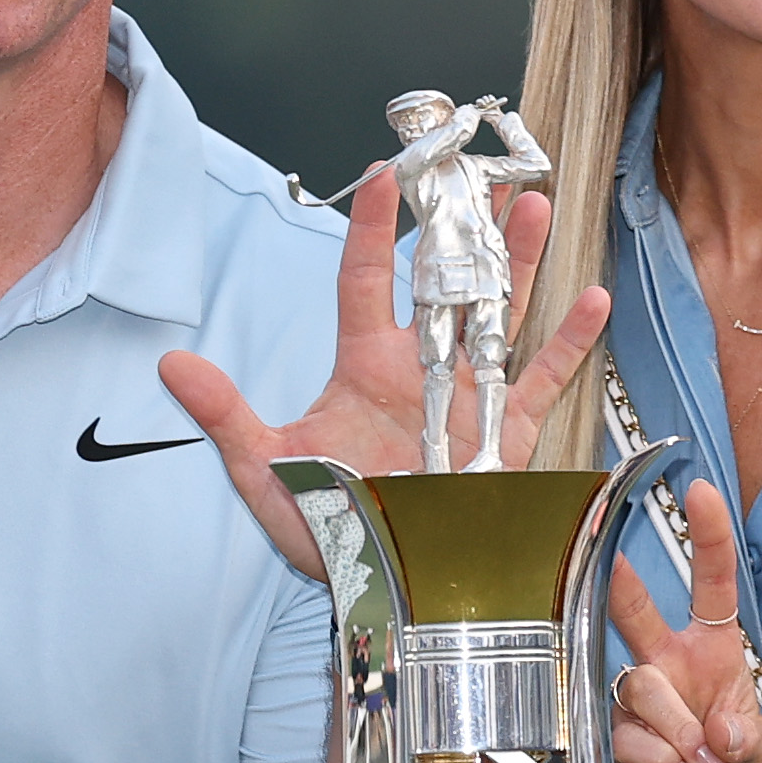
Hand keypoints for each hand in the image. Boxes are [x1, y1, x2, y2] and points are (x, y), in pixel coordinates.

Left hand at [161, 159, 610, 573]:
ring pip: (497, 312)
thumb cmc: (328, 530)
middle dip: (462, 228)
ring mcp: (468, 396)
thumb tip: (170, 367)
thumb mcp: (267, 470)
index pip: (365, 280)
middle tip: (476, 174)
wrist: (385, 588)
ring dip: (518, 262)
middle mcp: (421, 369)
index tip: (383, 176)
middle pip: (443, 281)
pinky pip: (544, 379)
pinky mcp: (508, 434)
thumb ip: (226, 416)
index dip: (373, 228)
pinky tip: (590, 298)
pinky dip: (569, 342)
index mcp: (365, 366)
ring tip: (534, 206)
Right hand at [606, 481, 761, 762]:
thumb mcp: (758, 758)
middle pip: (635, 611)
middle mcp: (666, 663)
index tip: (701, 492)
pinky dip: (662, 757)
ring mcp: (633, 697)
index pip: (711, 586)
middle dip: (623, 583)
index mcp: (710, 651)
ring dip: (678, 728)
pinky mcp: (608, 733)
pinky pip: (630, 732)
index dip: (708, 539)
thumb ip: (749, 740)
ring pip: (641, 685)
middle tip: (610, 560)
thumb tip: (721, 730)